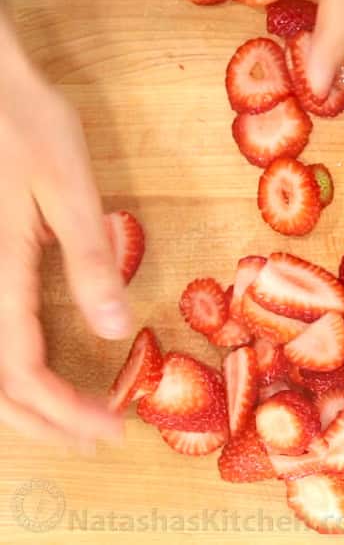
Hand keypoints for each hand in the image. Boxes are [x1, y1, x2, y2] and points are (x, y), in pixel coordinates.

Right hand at [0, 15, 129, 448]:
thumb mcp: (68, 188)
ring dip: (17, 407)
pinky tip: (32, 377)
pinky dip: (3, 373)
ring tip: (69, 420)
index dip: (66, 413)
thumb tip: (115, 331)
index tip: (114, 428)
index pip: (23, 373)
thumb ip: (89, 261)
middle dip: (43, 423)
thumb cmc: (23, 123)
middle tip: (97, 437)